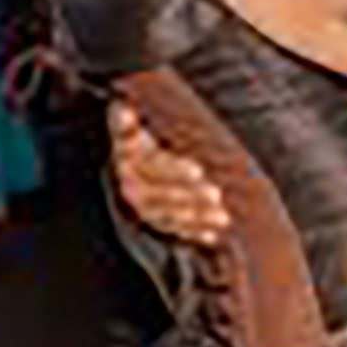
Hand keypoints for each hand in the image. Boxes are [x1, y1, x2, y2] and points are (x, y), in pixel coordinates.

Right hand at [109, 102, 227, 245]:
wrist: (131, 156)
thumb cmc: (140, 133)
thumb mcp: (130, 127)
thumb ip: (125, 124)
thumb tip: (124, 111)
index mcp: (127, 159)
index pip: (154, 166)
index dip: (176, 170)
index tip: (199, 172)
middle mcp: (132, 186)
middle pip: (160, 194)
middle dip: (189, 196)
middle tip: (217, 194)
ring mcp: (143, 205)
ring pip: (167, 216)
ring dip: (196, 218)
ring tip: (223, 217)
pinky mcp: (155, 219)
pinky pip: (173, 229)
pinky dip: (192, 232)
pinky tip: (212, 235)